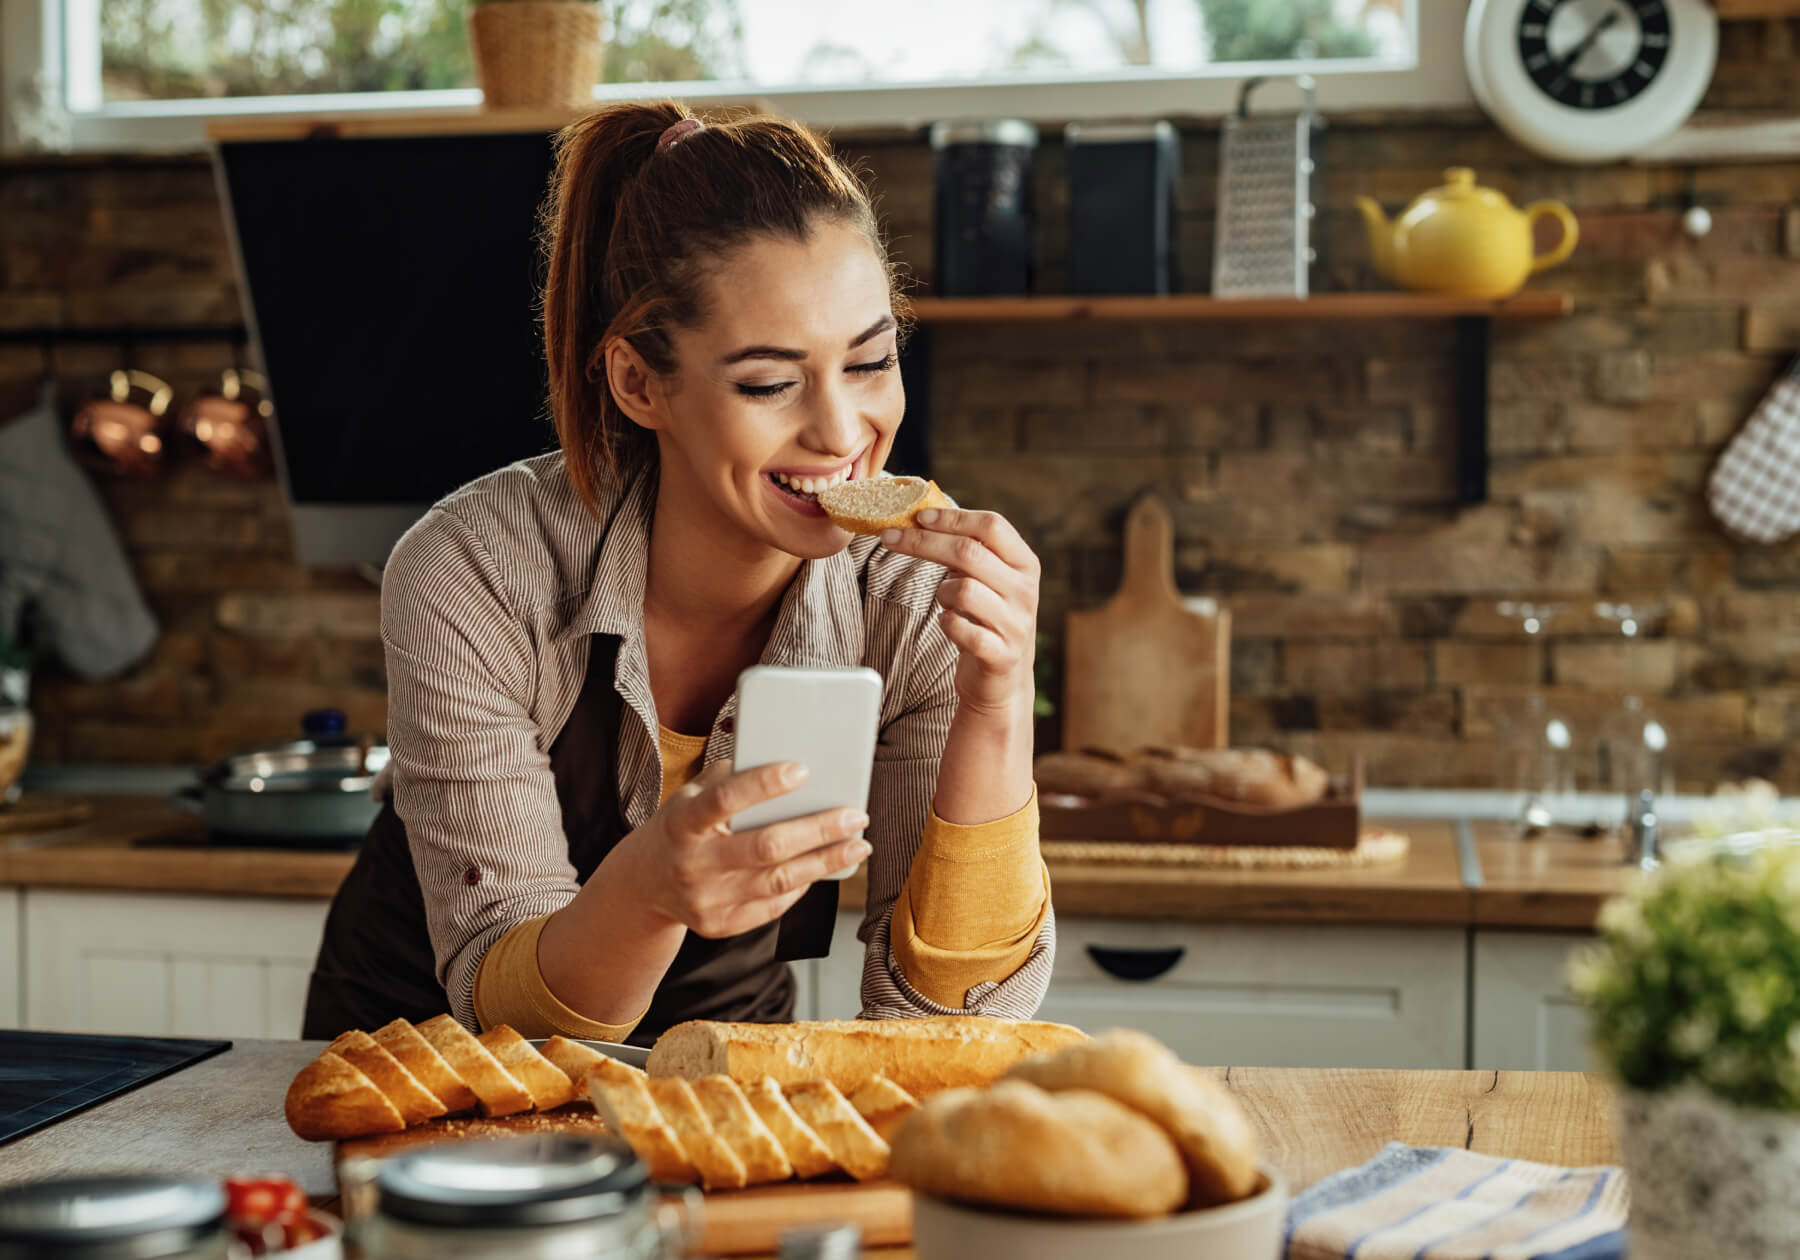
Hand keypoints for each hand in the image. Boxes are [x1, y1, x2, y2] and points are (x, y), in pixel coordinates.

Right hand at [623, 760, 871, 938]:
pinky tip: (824, 867)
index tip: (804, 770)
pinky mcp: (719, 925)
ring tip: (858, 845)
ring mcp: (705, 900)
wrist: (645, 882)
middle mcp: (691, 864)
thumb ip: (731, 780)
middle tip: (856, 816)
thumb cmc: (683, 825)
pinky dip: (802, 885)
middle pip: (765, 847)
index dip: (765, 784)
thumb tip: (792, 769)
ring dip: (825, 862)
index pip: (725, 800)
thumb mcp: (691, 795)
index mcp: (681, 822)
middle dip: (818, 830)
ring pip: (778, 882)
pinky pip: (772, 906)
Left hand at [881, 507, 1040, 715]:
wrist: (1002, 679)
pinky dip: (945, 622)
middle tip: (890, 538)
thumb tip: (923, 514)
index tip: (918, 516)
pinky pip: (959, 628)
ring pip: (963, 590)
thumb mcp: (987, 579)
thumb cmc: (987, 618)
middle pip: (970, 552)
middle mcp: (1025, 590)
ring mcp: (1016, 623)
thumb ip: (968, 549)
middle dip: (923, 542)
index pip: (992, 525)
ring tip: (944, 600)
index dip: (952, 517)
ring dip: (941, 592)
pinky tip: (948, 623)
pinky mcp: (1001, 654)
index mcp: (1025, 563)